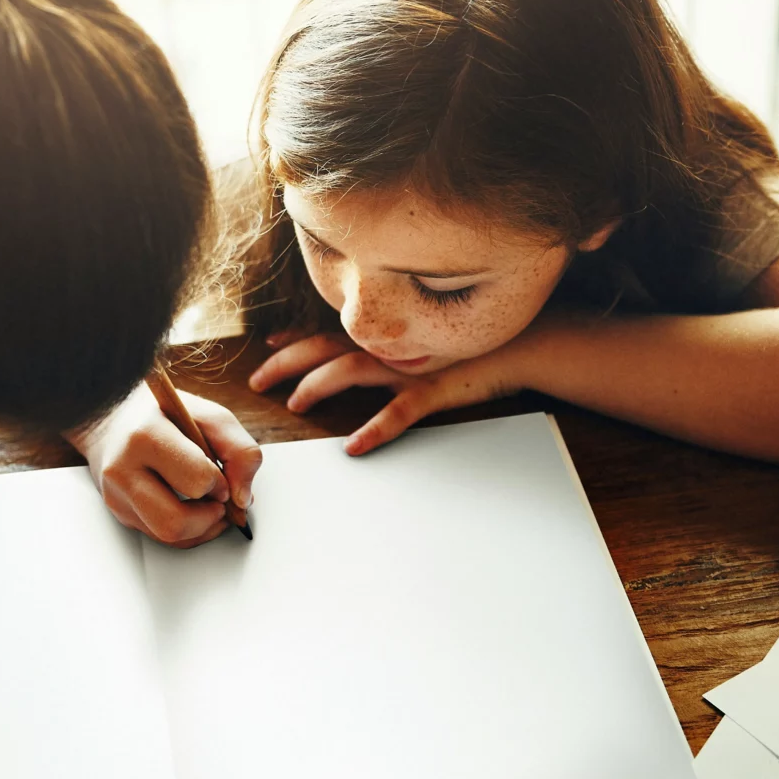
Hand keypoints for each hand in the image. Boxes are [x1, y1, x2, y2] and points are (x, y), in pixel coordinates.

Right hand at [68, 382, 262, 547]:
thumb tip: (242, 498)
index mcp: (145, 436)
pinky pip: (162, 538)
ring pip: (168, 537)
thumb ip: (238, 450)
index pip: (195, 479)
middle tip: (218, 499)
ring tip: (210, 506)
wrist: (114, 417)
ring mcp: (117, 496)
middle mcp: (123, 470)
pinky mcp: (120, 513)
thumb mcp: (208, 415)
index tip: (220, 474)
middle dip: (209, 516)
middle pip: (175, 522)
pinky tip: (194, 510)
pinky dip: (188, 531)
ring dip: (201, 528)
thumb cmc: (165, 414)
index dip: (219, 482)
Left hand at [250, 331, 526, 454]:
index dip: (292, 340)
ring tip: (295, 404)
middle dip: (285, 363)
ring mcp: (408, 367)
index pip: (325, 333)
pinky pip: (398, 412)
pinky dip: (374, 428)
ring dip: (317, 385)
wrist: (521, 346)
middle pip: (323, 348)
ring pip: (350, 370)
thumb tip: (352, 355)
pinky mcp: (432, 390)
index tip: (267, 347)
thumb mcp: (420, 345)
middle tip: (257, 381)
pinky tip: (353, 445)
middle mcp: (388, 347)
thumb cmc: (469, 348)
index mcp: (382, 337)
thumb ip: (387, 349)